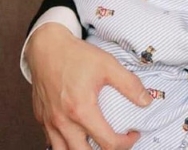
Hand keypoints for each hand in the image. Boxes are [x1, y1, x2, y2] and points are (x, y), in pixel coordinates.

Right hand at [26, 23, 151, 148]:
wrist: (47, 47)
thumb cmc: (76, 55)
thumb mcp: (108, 65)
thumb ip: (129, 84)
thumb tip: (146, 101)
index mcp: (81, 110)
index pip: (107, 143)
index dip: (126, 143)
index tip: (133, 133)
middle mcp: (63, 122)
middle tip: (117, 141)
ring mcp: (49, 122)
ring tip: (97, 141)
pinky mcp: (41, 119)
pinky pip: (53, 142)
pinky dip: (66, 143)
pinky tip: (78, 133)